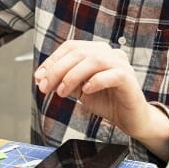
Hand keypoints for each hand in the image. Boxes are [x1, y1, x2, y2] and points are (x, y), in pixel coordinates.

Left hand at [35, 40, 168, 157]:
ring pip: (93, 60)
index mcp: (97, 51)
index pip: (71, 47)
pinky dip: (95, 82)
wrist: (129, 119)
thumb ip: (63, 80)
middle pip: (79, 52)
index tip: (39, 77)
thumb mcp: (79, 89)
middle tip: (46, 87)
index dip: (52, 61)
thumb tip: (42, 77)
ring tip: (63, 92)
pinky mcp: (128, 78)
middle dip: (57, 70)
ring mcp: (121, 64)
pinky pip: (111, 74)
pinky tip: (86, 92)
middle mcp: (110, 53)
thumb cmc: (107, 101)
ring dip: (72, 76)